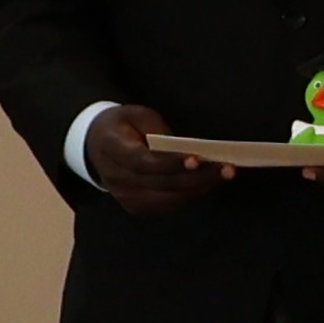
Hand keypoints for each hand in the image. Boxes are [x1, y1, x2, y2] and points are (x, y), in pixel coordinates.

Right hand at [81, 106, 233, 217]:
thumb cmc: (122, 126)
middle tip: (227, 169)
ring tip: (224, 175)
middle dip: (197, 178)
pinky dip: (190, 195)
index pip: (143, 162)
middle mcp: (115, 178)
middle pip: (161, 184)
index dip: (171, 164)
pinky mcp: (135, 207)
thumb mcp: (137, 115)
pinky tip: (207, 183)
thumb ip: (158, 130)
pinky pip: (167, 205)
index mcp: (111, 149)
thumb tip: (187, 150)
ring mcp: (124, 197)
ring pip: (168, 199)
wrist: (96, 146)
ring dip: (199, 188)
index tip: (198, 159)